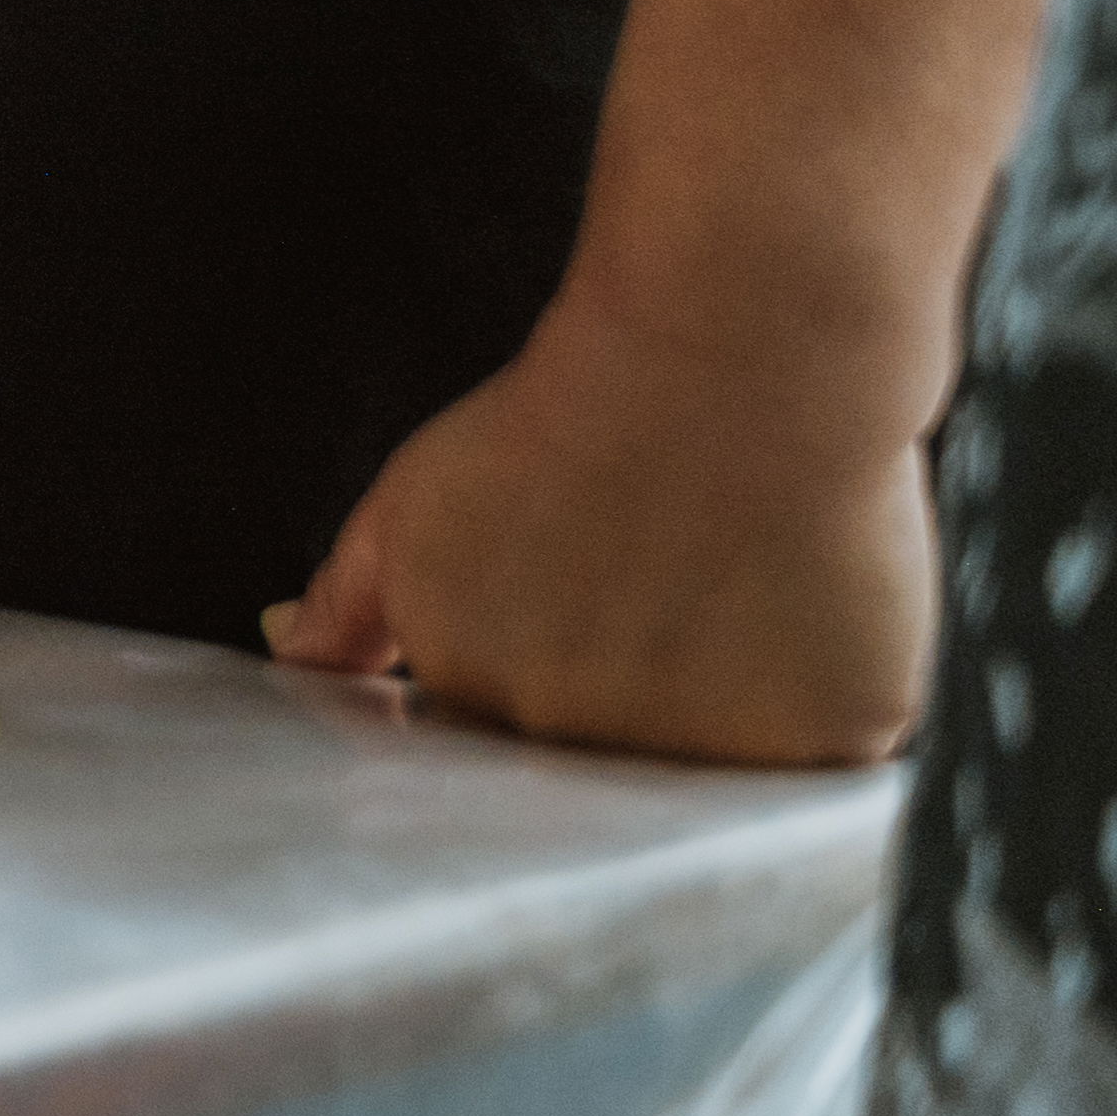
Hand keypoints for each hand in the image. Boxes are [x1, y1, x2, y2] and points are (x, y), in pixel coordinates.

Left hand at [265, 306, 934, 763]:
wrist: (728, 357)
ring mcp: (706, 759)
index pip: (495, 728)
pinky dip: (822, 680)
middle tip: (649, 559)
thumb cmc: (571, 414)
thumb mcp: (416, 502)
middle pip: (600, 749)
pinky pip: (828, 742)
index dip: (533, 653)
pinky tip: (801, 592)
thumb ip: (350, 603)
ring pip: (717, 752)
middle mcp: (581, 749)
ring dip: (722, 684)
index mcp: (476, 699)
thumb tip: (286, 651)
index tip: (567, 587)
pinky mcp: (830, 745)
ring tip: (722, 565)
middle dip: (620, 672)